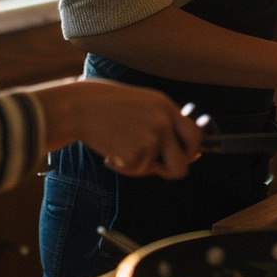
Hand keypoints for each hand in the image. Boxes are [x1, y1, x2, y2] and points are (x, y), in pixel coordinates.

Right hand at [49, 80, 202, 178]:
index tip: (180, 156)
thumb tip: (190, 154)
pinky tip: (109, 153)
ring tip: (121, 152)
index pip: (196, 135)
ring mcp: (151, 137)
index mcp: (167, 107)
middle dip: (171, 171)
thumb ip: (164, 123)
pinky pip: (134, 171)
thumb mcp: (143, 105)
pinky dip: (121, 167)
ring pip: (154, 170)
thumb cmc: (108, 107)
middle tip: (154, 166)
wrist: (80, 106)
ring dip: (140, 167)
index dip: (190, 151)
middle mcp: (164, 121)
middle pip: (184, 163)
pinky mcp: (135, 152)